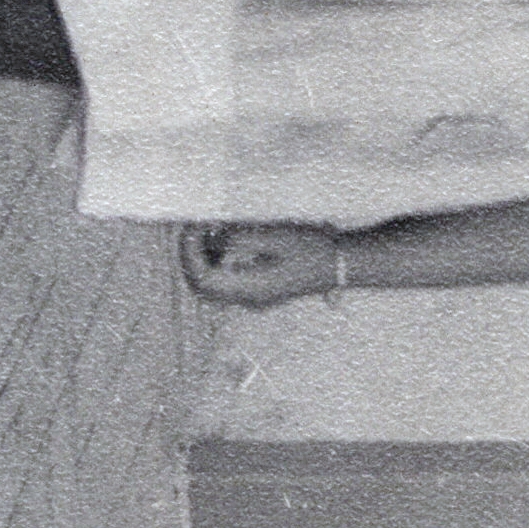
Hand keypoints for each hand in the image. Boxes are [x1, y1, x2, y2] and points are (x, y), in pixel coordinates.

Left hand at [179, 223, 339, 305]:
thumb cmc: (309, 248)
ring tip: (205, 233)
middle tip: (192, 229)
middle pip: (202, 286)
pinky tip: (223, 242)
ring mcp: (253, 297)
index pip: (203, 278)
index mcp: (249, 288)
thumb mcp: (271, 237)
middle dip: (191, 257)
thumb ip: (237, 240)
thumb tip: (212, 237)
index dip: (190, 253)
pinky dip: (217, 263)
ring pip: (213, 286)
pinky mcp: (259, 291)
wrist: (338, 263)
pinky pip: (226, 282)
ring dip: (203, 260)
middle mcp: (247, 298)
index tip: (191, 228)